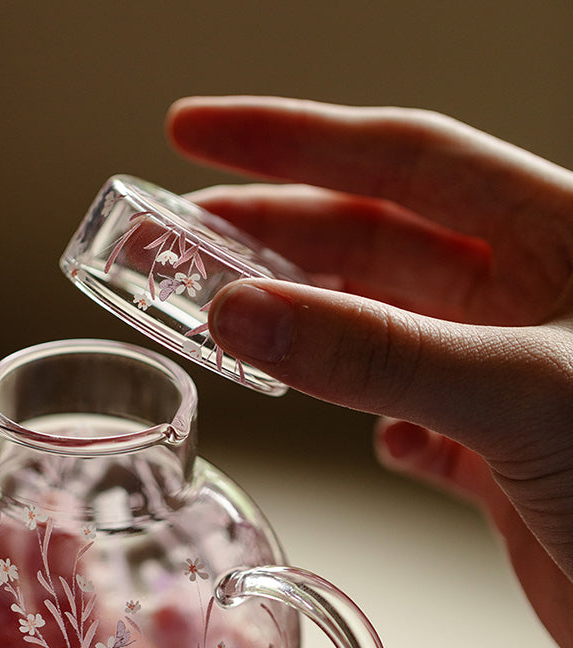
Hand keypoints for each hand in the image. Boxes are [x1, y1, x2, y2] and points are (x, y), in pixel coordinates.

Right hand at [166, 96, 572, 647]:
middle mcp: (526, 300)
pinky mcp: (497, 458)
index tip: (195, 132)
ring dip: (297, 323)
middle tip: (170, 240)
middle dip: (265, 233)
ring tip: (218, 318)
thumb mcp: (519, 393)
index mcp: (556, 238)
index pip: (400, 156)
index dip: (290, 138)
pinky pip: (405, 416)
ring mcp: (507, 380)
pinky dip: (364, 416)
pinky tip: (355, 430)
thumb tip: (240, 310)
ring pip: (375, 328)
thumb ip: (376, 352)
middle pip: (368, 239)